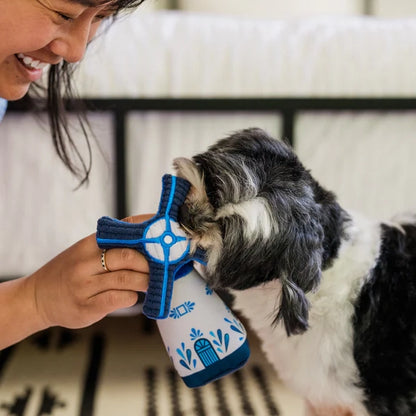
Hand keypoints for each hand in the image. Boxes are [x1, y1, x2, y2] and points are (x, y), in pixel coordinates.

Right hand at [29, 214, 150, 329]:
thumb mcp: (84, 252)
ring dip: (144, 281)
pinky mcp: (87, 307)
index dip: (146, 230)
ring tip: (150, 282)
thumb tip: (147, 239)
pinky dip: (131, 296)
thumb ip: (111, 245)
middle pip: (127, 257)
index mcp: (88, 244)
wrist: (37, 298)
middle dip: (149, 262)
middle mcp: (85, 263)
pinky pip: (119, 299)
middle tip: (160, 266)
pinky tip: (132, 295)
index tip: (163, 231)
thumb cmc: (69, 272)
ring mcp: (85, 286)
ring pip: (126, 279)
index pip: (122, 230)